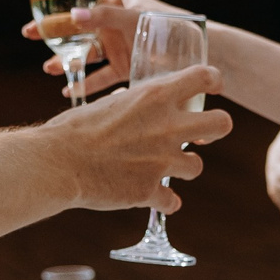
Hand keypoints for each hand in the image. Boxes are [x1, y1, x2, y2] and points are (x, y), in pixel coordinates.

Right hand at [22, 0, 178, 98]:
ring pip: (87, 52)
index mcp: (120, 1)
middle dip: (54, 30)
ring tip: (49, 67)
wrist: (205, 57)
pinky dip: (87, 84)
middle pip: (79, 25)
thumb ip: (107, 17)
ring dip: (67, 59)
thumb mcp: (137, 19)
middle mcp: (117, 23)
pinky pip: (101, 76)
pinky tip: (70, 91)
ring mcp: (121, 46)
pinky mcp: (127, 68)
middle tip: (28, 33)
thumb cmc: (174, 28)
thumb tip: (74, 15)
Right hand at [50, 65, 230, 211]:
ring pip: (196, 166)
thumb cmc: (74, 128)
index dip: (212, 81)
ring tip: (161, 166)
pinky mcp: (150, 191)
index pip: (204, 78)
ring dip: (181, 166)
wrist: (57, 163)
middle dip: (216, 127)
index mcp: (155, 97)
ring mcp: (162, 162)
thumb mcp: (108, 103)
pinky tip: (150, 196)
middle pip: (222, 123)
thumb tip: (137, 102)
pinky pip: (171, 201)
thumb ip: (133, 104)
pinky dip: (162, 200)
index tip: (212, 88)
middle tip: (202, 132)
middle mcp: (167, 127)